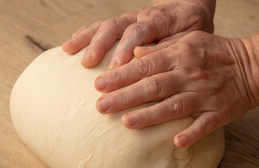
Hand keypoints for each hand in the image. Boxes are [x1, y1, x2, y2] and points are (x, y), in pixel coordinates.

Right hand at [62, 0, 215, 68]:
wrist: (187, 8)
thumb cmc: (190, 27)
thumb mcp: (189, 37)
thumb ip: (168, 46)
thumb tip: (141, 57)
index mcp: (158, 20)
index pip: (137, 32)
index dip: (124, 48)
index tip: (114, 67)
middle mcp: (139, 17)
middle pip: (115, 26)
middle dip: (99, 45)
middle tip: (87, 63)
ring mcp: (129, 19)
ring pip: (104, 24)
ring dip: (86, 38)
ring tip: (69, 50)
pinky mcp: (122, 24)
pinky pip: (101, 25)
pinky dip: (85, 33)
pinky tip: (72, 42)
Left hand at [93, 31, 258, 147]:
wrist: (254, 66)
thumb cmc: (215, 53)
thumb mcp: (189, 41)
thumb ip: (161, 49)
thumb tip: (133, 54)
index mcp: (181, 55)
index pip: (145, 65)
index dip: (121, 75)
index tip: (99, 84)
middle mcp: (190, 75)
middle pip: (154, 86)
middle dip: (126, 96)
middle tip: (101, 106)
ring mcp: (205, 95)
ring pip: (174, 106)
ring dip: (151, 115)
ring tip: (126, 123)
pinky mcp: (220, 113)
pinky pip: (205, 124)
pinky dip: (192, 133)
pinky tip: (176, 142)